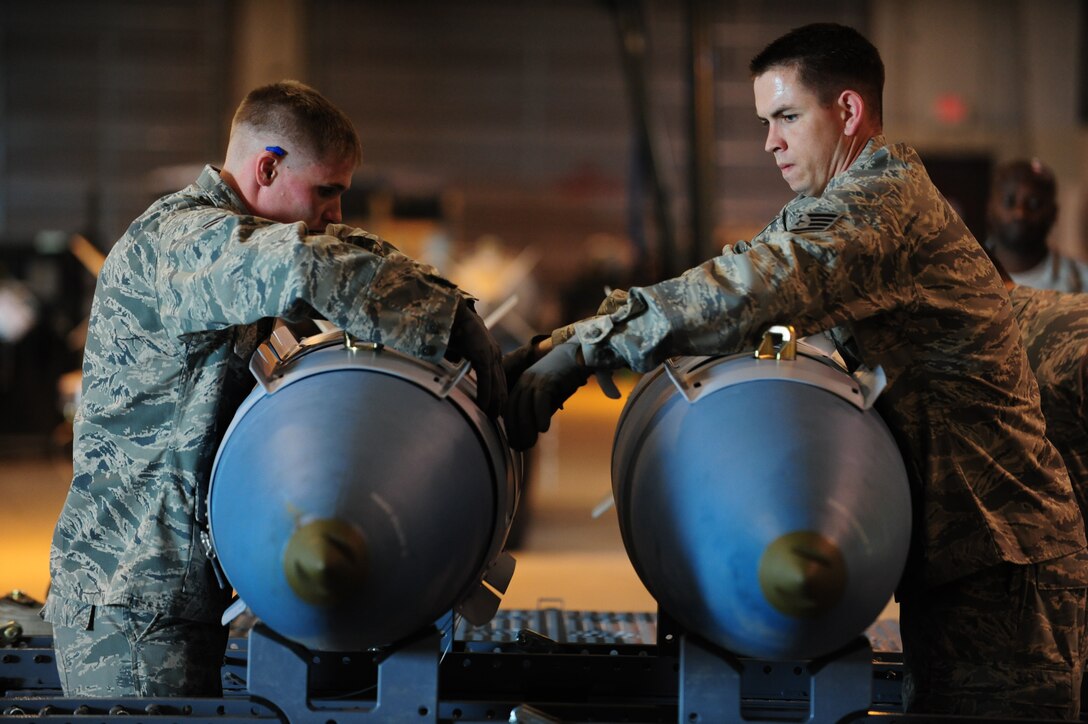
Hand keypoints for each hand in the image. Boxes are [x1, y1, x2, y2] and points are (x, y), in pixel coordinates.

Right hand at [447, 298, 505, 417]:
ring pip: (496, 384)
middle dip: (499, 402)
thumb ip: (459, 358)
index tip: (497, 408)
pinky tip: (483, 406)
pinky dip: (484, 394)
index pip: (498, 378)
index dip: (498, 394)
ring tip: (490, 417)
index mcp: (490, 351)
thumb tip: (456, 365)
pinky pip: (486, 380)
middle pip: (501, 383)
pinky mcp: (482, 355)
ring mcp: (490, 354)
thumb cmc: (451, 327)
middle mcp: (494, 353)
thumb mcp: (457, 347)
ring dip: (493, 402)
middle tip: (496, 419)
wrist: (451, 311)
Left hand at [504, 340, 588, 450]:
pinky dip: (540, 415)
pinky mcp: (548, 379)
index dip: (510, 427)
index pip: (509, 408)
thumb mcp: (548, 395)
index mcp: (521, 384)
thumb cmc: (564, 378)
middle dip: (515, 430)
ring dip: (526, 427)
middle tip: (520, 447)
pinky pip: (540, 399)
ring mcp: (535, 379)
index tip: (513, 442)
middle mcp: (525, 381)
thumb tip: (533, 431)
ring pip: (525, 406)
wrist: (579, 356)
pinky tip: (543, 429)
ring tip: (530, 444)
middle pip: (514, 409)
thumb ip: (539, 409)